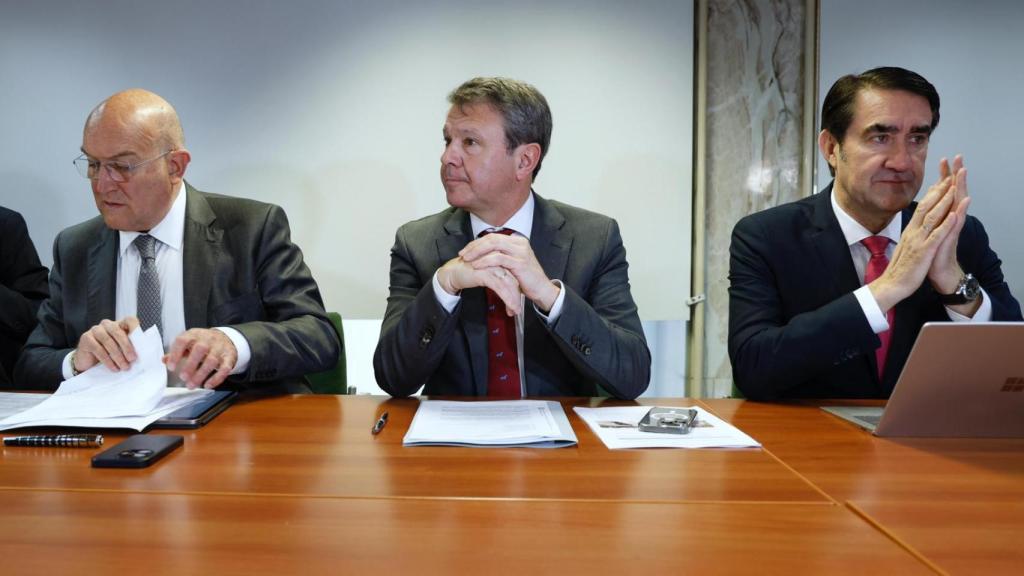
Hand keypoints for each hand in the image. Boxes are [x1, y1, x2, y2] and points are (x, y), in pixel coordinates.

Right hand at [74, 316, 140, 372]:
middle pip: (118, 332)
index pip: (129, 320)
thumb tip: (144, 353)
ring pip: (108, 341)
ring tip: (124, 367)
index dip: (135, 328)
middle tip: (132, 359)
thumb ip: (131, 347)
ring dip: (118, 356)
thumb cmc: (108, 355)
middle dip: (127, 347)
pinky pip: (98, 349)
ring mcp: (95, 330)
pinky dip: (107, 360)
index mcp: (119, 325)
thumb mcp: (122, 350)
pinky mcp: (86, 338)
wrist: (88, 362)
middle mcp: (107, 325)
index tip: (140, 341)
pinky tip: (113, 367)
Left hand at [163, 328, 237, 388]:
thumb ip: (177, 351)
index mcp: (194, 335)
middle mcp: (208, 340)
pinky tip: (208, 385)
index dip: (176, 354)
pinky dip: (216, 378)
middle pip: (200, 349)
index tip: (171, 367)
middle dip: (191, 365)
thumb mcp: (189, 343)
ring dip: (201, 374)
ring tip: (191, 385)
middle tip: (183, 378)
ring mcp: (220, 348)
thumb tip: (164, 360)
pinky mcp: (229, 358)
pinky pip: (225, 368)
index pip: (183, 340)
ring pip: (212, 360)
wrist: (225, 338)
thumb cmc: (203, 342)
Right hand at [437, 255, 522, 314]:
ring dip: (513, 299)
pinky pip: (500, 287)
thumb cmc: (468, 273)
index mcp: (499, 257)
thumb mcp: (488, 274)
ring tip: (515, 311)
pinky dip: (507, 298)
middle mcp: (497, 260)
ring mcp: (491, 266)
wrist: (451, 272)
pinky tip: (509, 307)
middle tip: (518, 309)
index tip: (520, 300)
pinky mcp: (484, 273)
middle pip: (514, 278)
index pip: (515, 273)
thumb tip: (511, 289)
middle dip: (517, 295)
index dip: (518, 287)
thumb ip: (499, 278)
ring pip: (509, 283)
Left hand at [458, 234, 560, 311]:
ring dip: (477, 252)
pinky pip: (498, 258)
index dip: (477, 242)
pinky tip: (476, 266)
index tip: (466, 250)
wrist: (542, 290)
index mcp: (517, 241)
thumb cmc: (527, 279)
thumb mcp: (513, 264)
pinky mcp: (520, 263)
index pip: (493, 236)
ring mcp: (520, 252)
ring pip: (493, 245)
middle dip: (474, 246)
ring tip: (466, 259)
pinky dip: (485, 261)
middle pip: (491, 238)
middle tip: (462, 254)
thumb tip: (485, 254)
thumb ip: (502, 256)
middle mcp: (519, 243)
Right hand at [868, 171, 958, 311]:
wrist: (891, 286)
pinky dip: (945, 224)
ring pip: (932, 217)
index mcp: (910, 232)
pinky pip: (936, 236)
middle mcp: (913, 233)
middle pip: (927, 208)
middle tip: (950, 176)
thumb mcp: (906, 248)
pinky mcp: (924, 252)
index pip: (922, 209)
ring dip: (944, 202)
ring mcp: (918, 241)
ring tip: (954, 188)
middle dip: (939, 191)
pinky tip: (954, 215)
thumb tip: (914, 228)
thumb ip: (911, 236)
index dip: (932, 194)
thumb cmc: (900, 269)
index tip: (942, 181)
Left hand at [927, 155, 970, 292]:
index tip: (944, 159)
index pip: (944, 192)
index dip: (944, 176)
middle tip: (959, 157)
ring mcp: (951, 228)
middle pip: (954, 193)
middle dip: (955, 175)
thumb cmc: (933, 252)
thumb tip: (930, 201)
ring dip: (960, 187)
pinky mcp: (950, 238)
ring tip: (963, 171)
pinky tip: (964, 200)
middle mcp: (949, 219)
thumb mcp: (929, 230)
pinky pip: (956, 223)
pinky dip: (960, 211)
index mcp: (941, 216)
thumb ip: (931, 215)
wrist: (939, 272)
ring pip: (957, 204)